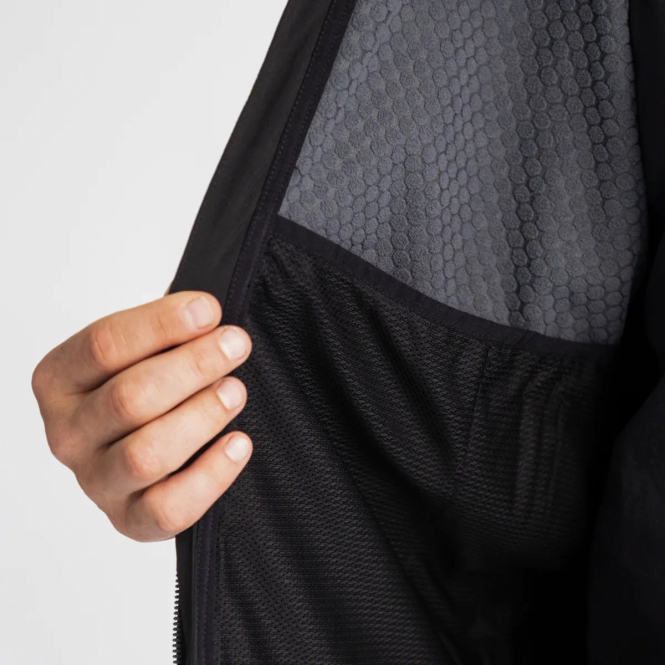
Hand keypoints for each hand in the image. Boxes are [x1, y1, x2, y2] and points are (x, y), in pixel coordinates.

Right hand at [31, 288, 252, 541]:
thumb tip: (206, 315)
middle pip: (128, 399)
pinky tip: (239, 443)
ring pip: (146, 454)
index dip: (162, 325)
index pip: (103, 346)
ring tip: (235, 391)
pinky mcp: (131, 519)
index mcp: (60, 380)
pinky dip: (211, 474)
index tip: (209, 310)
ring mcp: (97, 481)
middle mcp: (68, 434)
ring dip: (201, 416)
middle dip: (193, 367)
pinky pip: (169, 508)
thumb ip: (166, 333)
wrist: (148, 444)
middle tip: (235, 345)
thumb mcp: (144, 350)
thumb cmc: (147, 387)